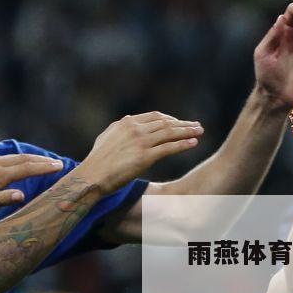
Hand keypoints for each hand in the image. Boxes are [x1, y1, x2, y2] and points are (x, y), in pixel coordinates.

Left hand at [0, 153, 62, 216]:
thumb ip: (1, 199)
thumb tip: (21, 195)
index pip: (26, 169)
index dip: (44, 168)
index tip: (58, 167)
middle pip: (24, 159)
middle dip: (42, 161)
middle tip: (58, 163)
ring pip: (16, 157)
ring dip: (33, 158)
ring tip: (45, 160)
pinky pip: (8, 157)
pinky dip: (21, 158)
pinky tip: (22, 160)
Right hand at [83, 112, 204, 191]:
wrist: (92, 175)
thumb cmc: (98, 160)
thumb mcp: (107, 137)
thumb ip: (120, 128)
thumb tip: (128, 121)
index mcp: (127, 122)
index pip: (155, 117)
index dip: (170, 119)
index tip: (180, 123)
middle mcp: (135, 129)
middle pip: (166, 123)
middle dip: (183, 124)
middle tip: (197, 125)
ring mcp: (141, 142)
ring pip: (170, 133)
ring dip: (187, 131)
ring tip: (200, 132)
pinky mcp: (145, 157)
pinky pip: (169, 148)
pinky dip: (183, 144)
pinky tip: (193, 143)